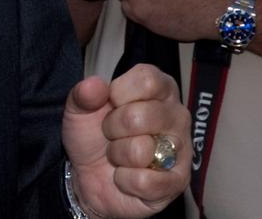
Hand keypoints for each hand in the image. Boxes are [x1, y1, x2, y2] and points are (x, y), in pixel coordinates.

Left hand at [63, 65, 190, 217]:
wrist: (90, 177)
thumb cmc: (93, 137)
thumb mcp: (79, 110)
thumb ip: (83, 94)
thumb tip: (94, 85)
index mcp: (159, 89)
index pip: (147, 80)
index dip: (119, 93)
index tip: (110, 103)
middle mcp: (177, 115)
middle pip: (140, 116)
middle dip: (112, 128)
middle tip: (112, 134)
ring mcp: (181, 150)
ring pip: (140, 151)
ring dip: (118, 156)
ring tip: (120, 155)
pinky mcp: (177, 182)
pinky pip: (144, 181)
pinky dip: (125, 181)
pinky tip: (127, 176)